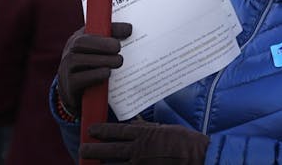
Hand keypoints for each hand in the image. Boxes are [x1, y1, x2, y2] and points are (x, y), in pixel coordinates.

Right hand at [56, 22, 132, 116]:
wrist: (72, 93)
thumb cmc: (89, 67)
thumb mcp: (97, 52)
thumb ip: (110, 40)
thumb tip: (129, 29)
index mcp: (77, 39)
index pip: (90, 29)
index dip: (109, 28)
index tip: (128, 30)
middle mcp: (69, 52)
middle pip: (80, 43)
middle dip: (102, 44)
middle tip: (119, 48)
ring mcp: (66, 68)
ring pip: (79, 60)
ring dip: (102, 60)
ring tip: (118, 61)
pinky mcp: (69, 85)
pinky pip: (79, 78)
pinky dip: (95, 75)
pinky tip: (107, 73)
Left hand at [81, 121, 208, 163]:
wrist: (199, 157)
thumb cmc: (184, 141)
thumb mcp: (164, 129)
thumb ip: (147, 129)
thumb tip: (134, 125)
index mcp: (143, 134)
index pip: (116, 131)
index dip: (101, 131)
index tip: (90, 130)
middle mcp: (138, 150)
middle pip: (109, 150)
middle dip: (93, 150)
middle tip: (82, 150)